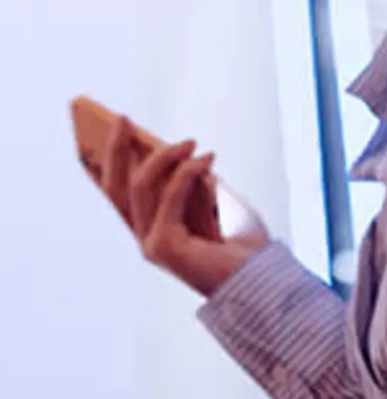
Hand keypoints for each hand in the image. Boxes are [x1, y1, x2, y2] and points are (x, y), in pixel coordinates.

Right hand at [101, 117, 270, 296]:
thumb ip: (196, 185)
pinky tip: (207, 159)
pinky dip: (188, 174)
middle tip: (122, 119)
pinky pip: (170, 198)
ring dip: (165, 157)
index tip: (120, 126)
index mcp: (154, 230)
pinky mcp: (165, 247)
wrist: (262, 280)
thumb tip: (185, 155)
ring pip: (140, 187)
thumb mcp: (218, 205)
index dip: (112, 160)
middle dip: (116, 150)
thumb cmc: (245, 247)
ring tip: (191, 141)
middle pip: (116, 188)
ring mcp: (152, 244)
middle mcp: (146, 238)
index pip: (120, 193)